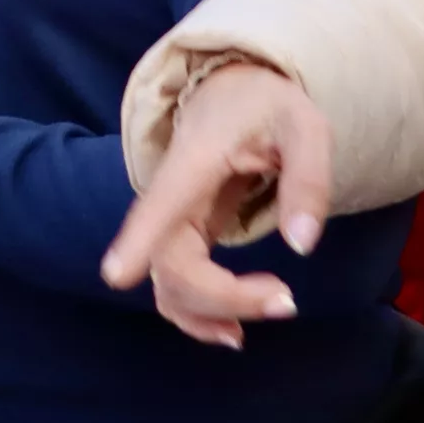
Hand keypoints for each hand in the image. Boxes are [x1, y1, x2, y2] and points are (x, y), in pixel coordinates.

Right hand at [100, 60, 329, 350]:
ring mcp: (170, 223)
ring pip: (167, 286)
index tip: (115, 277)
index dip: (135, 242)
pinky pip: (172, 290)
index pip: (158, 205)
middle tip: (287, 300)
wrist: (233, 94)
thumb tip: (302, 245)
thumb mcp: (304, 126)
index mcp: (193, 161)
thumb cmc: (268, 107)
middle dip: (223, 296)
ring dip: (210, 314)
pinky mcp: (178, 240)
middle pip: (170, 263)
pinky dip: (197, 317)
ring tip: (271, 310)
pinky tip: (233, 328)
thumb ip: (308, 180)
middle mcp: (170, 197)